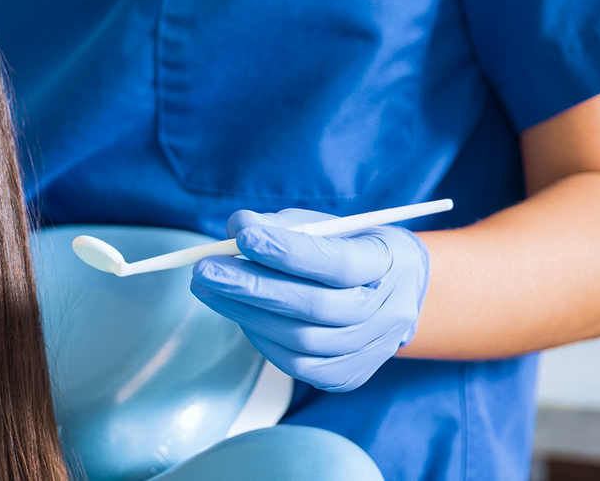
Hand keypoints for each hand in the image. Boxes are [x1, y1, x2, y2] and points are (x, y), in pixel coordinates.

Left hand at [189, 209, 428, 391]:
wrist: (394, 293)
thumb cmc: (352, 250)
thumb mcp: (329, 225)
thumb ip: (284, 225)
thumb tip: (237, 225)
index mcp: (390, 264)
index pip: (339, 263)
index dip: (288, 252)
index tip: (243, 236)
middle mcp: (389, 312)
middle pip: (317, 308)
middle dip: (253, 288)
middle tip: (205, 270)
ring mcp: (372, 350)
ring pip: (302, 341)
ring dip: (246, 313)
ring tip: (209, 288)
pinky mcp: (349, 376)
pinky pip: (297, 365)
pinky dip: (261, 339)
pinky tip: (240, 314)